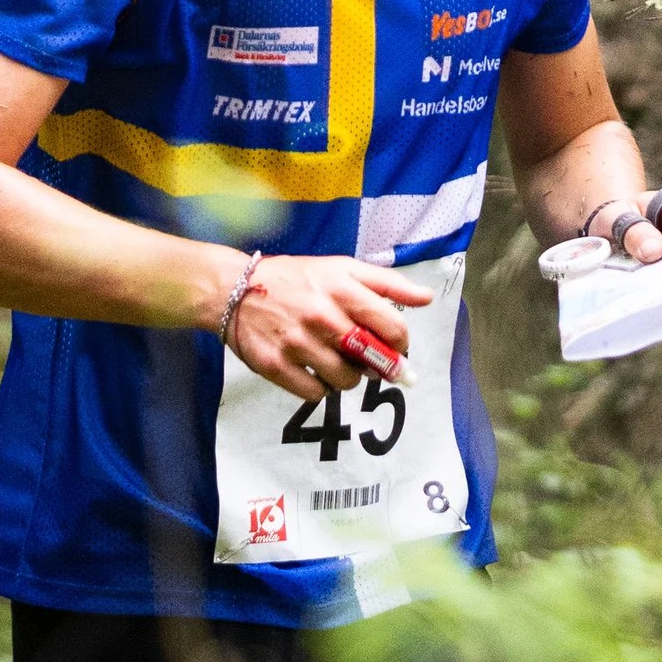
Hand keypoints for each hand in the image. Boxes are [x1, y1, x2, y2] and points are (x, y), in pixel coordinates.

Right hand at [223, 255, 433, 395]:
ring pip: (346, 380)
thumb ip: (387, 283)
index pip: (393, 328)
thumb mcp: (342, 268)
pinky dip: (320, 387)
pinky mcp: (275, 366)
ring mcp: (297, 343)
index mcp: (342, 289)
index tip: (395, 347)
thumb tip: (427, 298)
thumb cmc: (295, 278)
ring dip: (348, 376)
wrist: (234, 289)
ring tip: (335, 360)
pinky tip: (313, 370)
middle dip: (380, 366)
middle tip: (373, 363)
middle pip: (373, 359)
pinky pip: (315, 393)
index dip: (401, 344)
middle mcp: (322, 316)